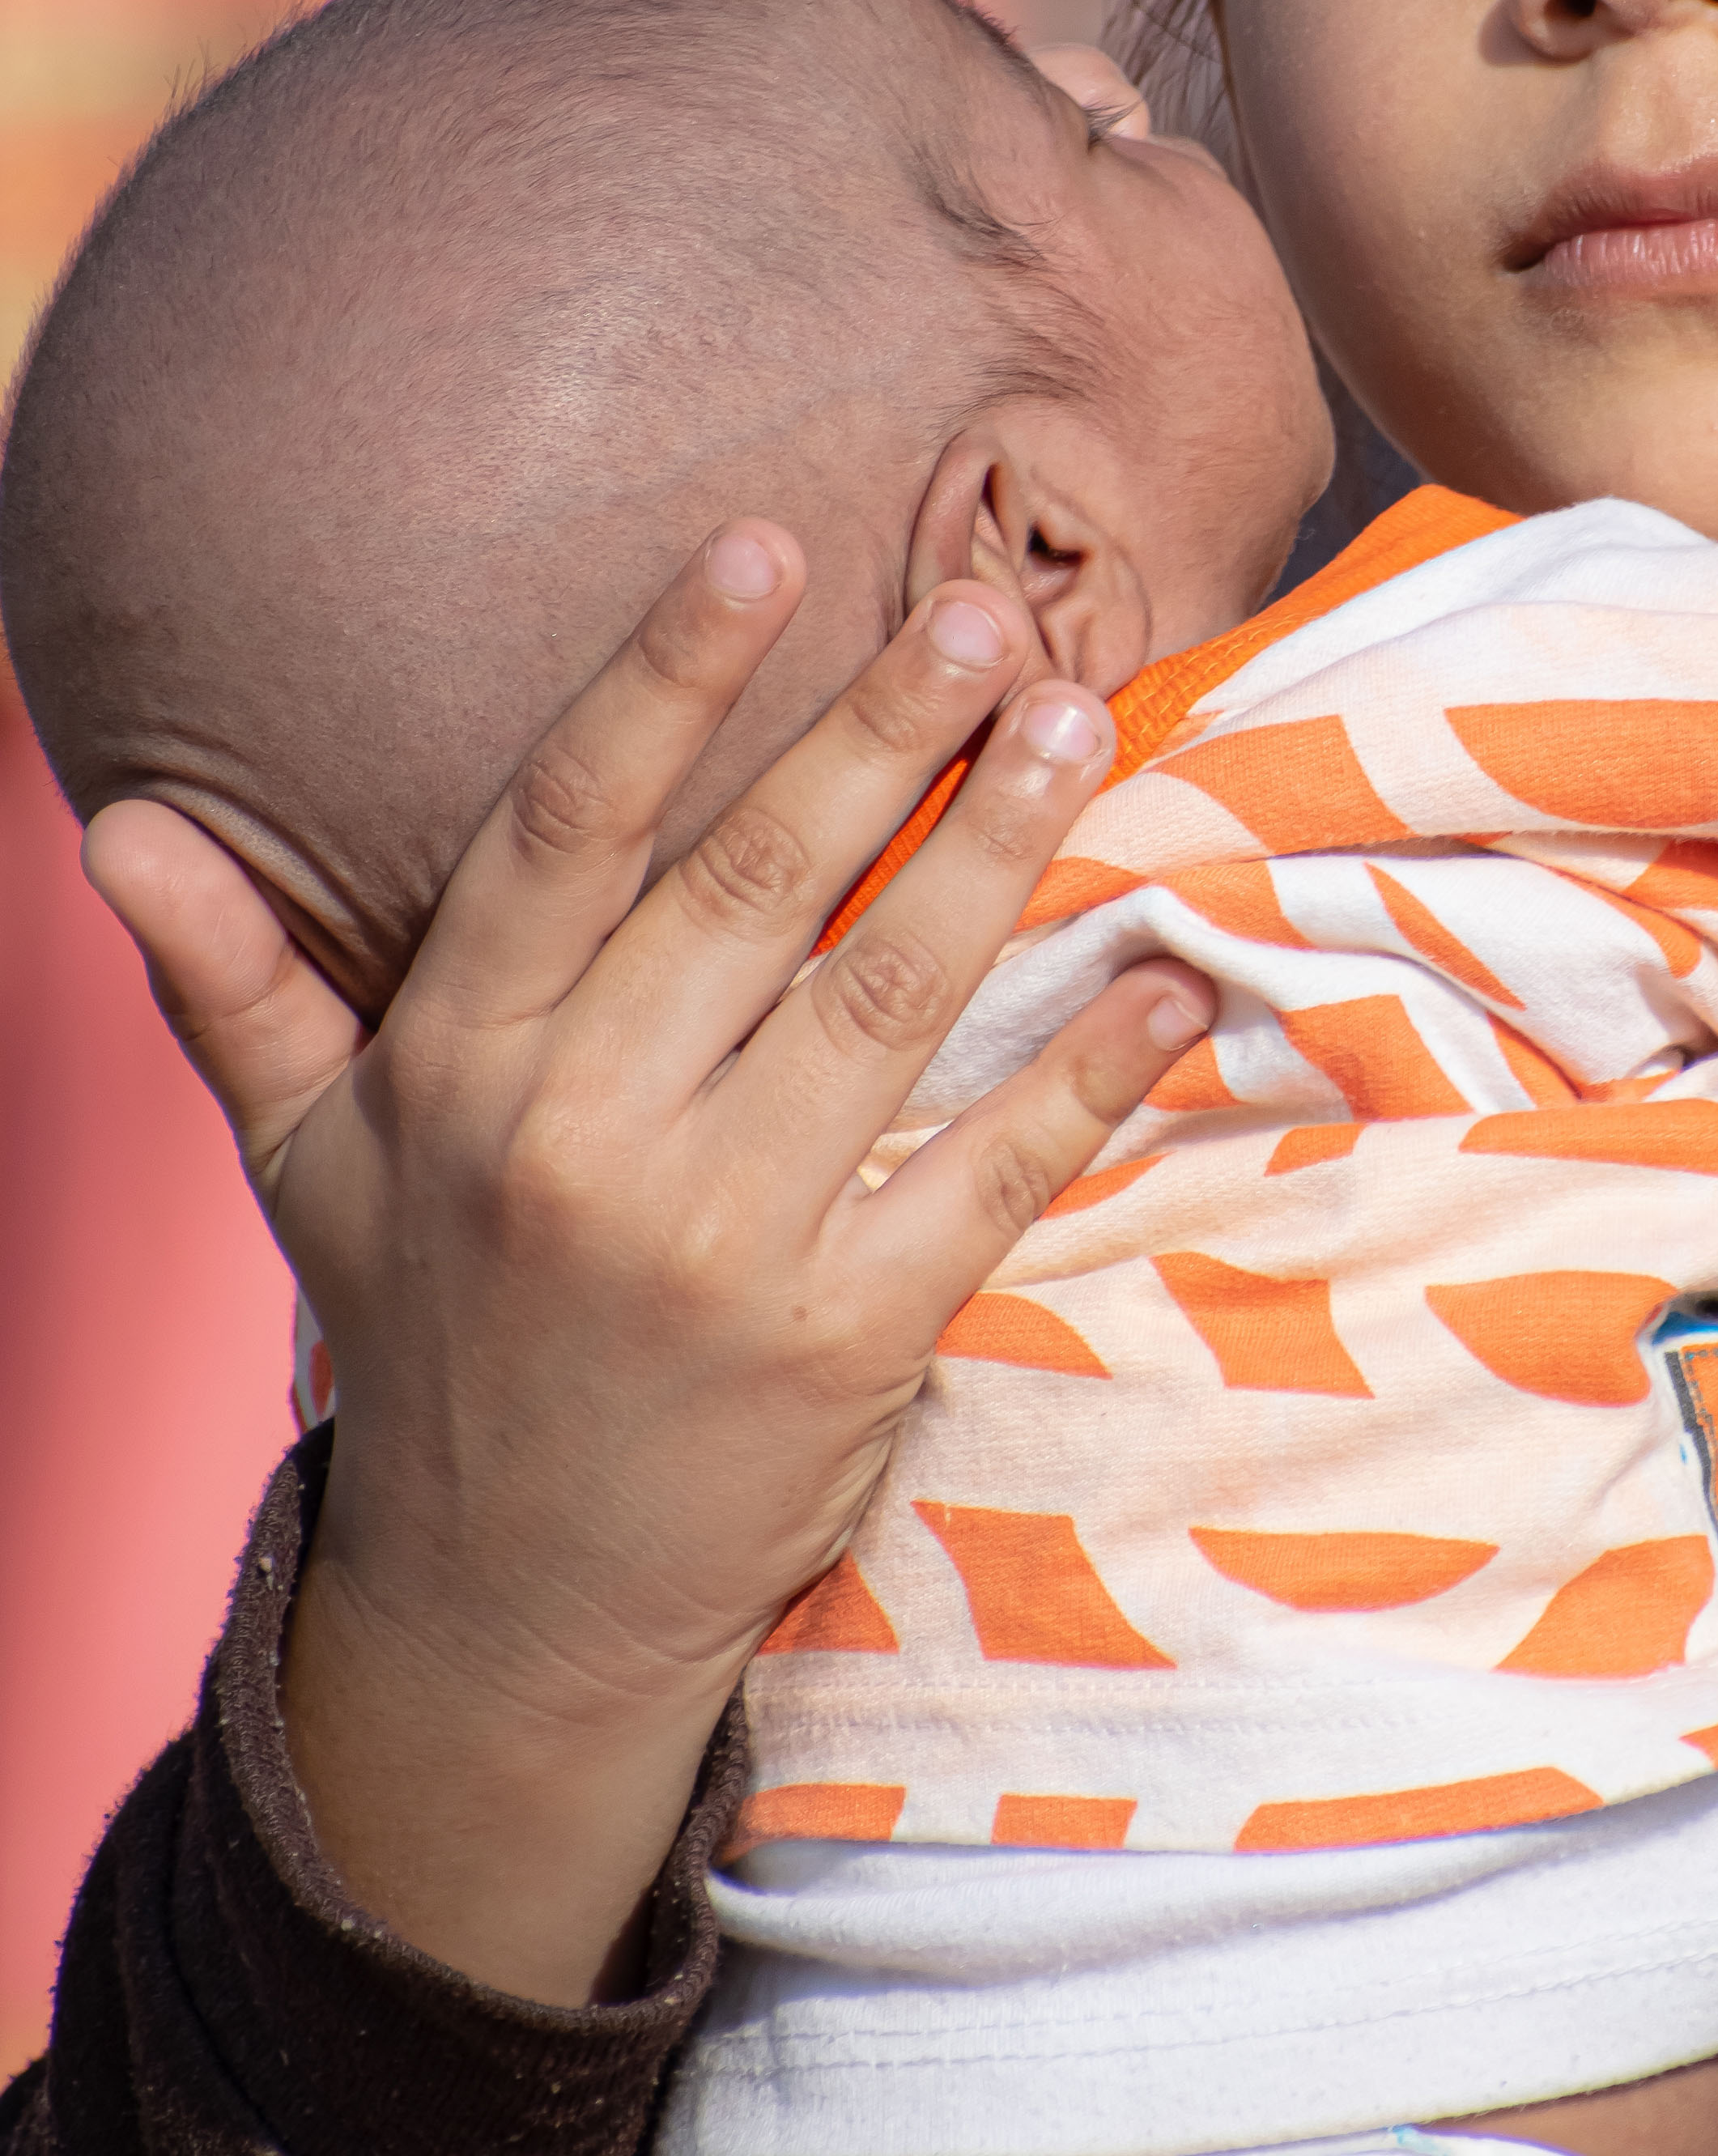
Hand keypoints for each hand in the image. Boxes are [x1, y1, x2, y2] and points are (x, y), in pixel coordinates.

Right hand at [84, 528, 1211, 2000]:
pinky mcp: (841, 1344)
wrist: (509, 1613)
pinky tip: (1167, 979)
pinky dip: (1083, 1076)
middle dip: (877, 734)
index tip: (761, 543)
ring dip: (994, 854)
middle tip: (990, 605)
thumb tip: (113, 823)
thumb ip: (233, 981)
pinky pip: (983, 1177)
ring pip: (880, 1005)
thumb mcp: (305, 1161)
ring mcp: (717, 1247)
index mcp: (462, 1067)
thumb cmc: (433, 1336)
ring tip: (1085, 719)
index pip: (567, 830)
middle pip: (749, 891)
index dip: (663, 678)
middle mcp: (579, 1143)